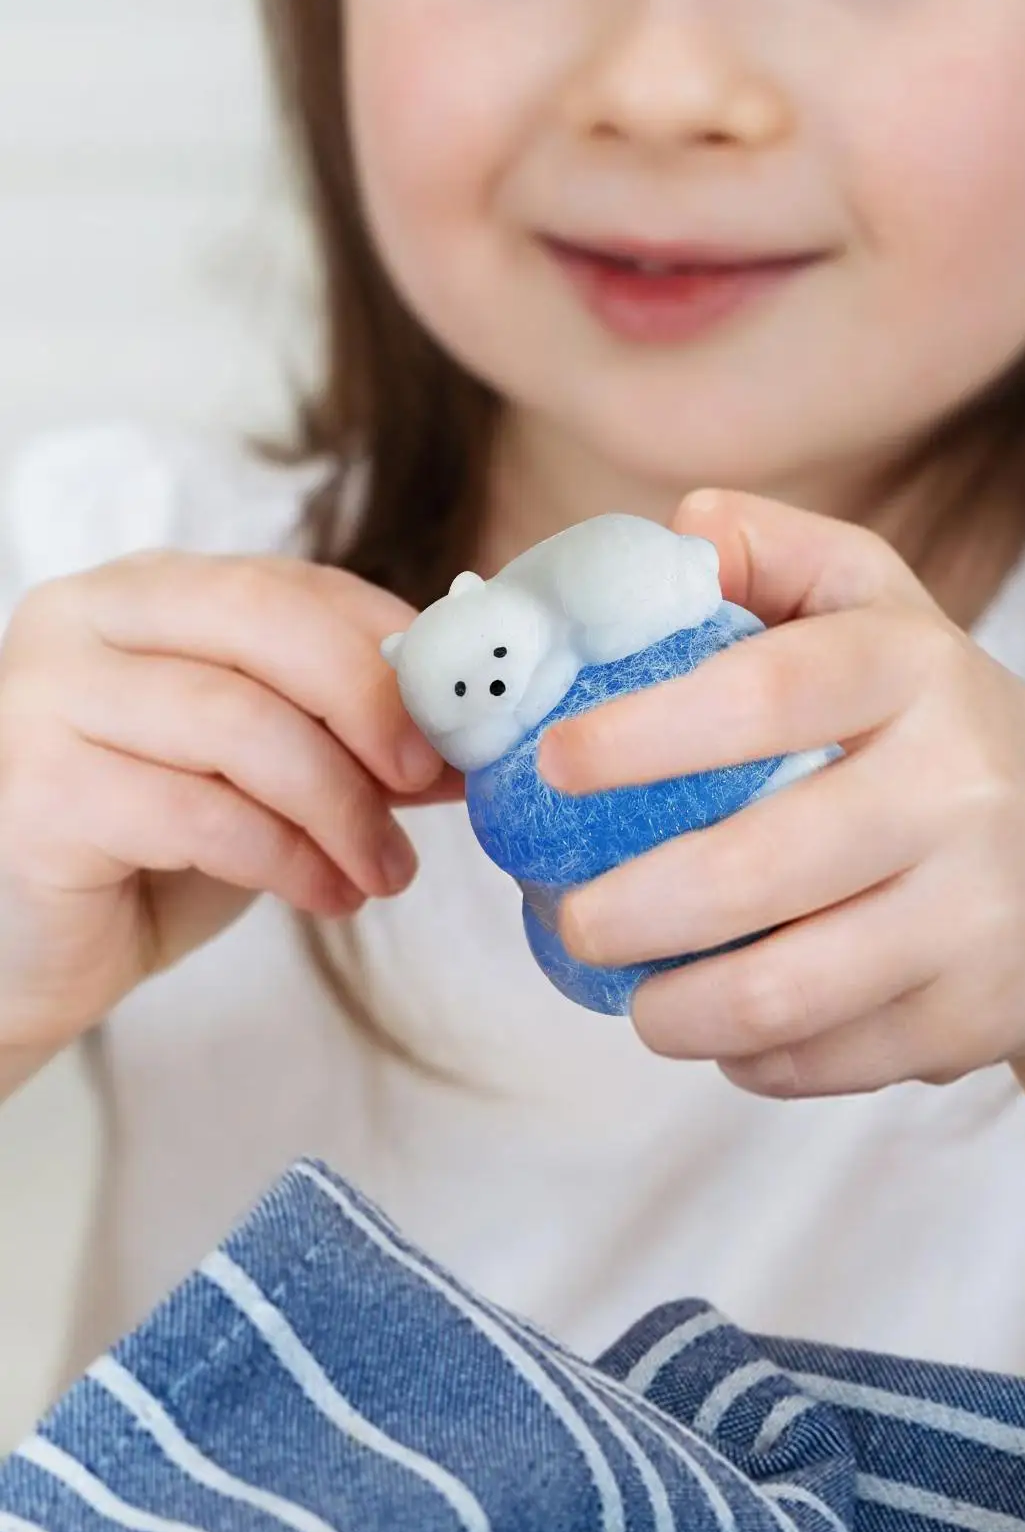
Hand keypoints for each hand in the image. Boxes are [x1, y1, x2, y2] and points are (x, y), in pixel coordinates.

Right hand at [0, 550, 459, 1082]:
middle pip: (265, 624)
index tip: (462, 717)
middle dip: (371, 705)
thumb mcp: (272, 772)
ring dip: (341, 807)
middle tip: (430, 780)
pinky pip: (199, 813)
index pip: (296, 585)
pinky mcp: (37, 791)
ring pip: (240, 724)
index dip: (395, 650)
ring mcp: (46, 696)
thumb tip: (473, 731)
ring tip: (386, 871)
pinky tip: (327, 894)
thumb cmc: (159, 844)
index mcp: (154, 591)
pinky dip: (288, 858)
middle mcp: (88, 619)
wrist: (36, 946)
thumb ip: (355, 737)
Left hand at [539, 491, 1024, 1097]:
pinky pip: (819, 1061)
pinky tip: (734, 1024)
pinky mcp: (977, 1019)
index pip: (770, 690)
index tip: (552, 766)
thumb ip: (775, 555)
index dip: (645, 731)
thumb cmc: (934, 735)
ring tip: (636, 994)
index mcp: (921, 668)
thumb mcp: (881, 615)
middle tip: (572, 919)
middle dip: (623, 911)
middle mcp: (966, 787)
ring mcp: (980, 912)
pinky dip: (748, 1056)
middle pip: (754, 868)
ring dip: (669, 1012)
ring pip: (779, 994)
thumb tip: (677, 534)